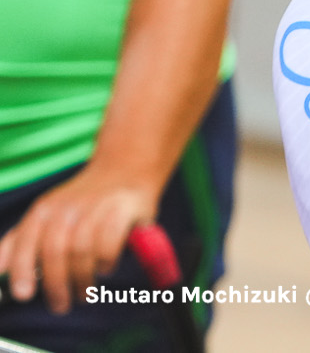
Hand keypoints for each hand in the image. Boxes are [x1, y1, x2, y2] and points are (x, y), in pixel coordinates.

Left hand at [0, 163, 161, 312]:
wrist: (126, 166)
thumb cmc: (82, 199)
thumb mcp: (46, 213)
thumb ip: (20, 240)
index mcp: (44, 210)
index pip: (25, 243)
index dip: (22, 271)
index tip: (24, 296)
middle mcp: (67, 207)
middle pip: (55, 251)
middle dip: (56, 285)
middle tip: (61, 306)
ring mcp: (96, 206)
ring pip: (81, 250)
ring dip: (81, 279)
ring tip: (84, 293)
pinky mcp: (123, 209)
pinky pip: (109, 243)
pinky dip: (104, 262)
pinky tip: (105, 269)